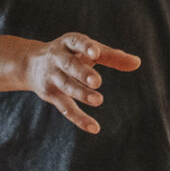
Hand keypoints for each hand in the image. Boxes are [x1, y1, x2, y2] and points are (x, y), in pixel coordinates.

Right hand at [21, 33, 140, 133]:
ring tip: (98, 100)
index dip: (86, 47)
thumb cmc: (71, 54)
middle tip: (97, 82)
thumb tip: (137, 62)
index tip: (96, 53)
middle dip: (82, 73)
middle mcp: (58, 58)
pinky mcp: (50, 95)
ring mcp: (52, 76)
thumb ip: (112, 56)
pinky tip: (94, 127)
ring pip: (66, 86)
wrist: (31, 64)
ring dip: (81, 94)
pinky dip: (79, 118)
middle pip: (69, 65)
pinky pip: (65, 108)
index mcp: (69, 43)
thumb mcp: (88, 51)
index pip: (78, 43)